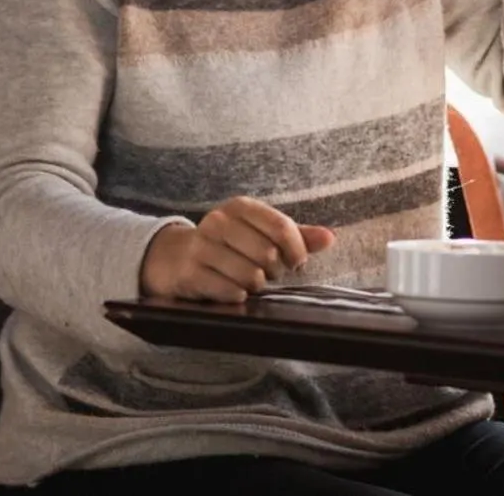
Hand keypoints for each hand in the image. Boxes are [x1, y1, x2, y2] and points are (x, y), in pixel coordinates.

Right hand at [139, 196, 335, 301]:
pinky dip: (237, 296)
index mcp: (240, 207)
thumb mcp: (258, 233)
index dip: (296, 250)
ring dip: (255, 286)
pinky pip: (229, 291)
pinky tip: (232, 291)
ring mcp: (201, 246)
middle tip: (268, 274)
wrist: (173, 258)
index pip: (281, 226)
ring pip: (250, 276)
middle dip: (275, 271)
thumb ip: (295, 235)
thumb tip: (330, 237)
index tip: (297, 262)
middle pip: (267, 253)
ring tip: (248, 281)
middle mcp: (218, 222)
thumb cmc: (227, 246)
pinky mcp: (189, 273)